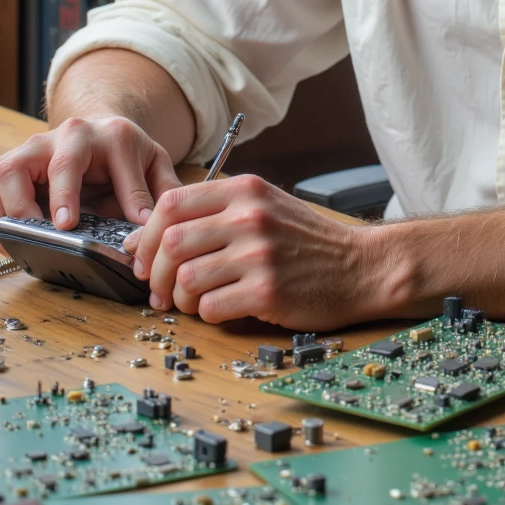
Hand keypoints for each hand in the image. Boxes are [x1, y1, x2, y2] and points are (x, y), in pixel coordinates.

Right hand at [0, 117, 181, 246]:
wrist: (106, 131)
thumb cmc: (128, 154)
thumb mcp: (154, 166)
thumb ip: (158, 193)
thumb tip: (148, 228)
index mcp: (104, 136)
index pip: (76, 162)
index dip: (66, 195)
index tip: (65, 224)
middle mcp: (62, 137)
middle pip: (23, 163)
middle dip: (23, 204)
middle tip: (35, 234)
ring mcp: (32, 149)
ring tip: (16, 242)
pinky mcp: (10, 163)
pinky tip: (1, 236)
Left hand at [121, 174, 382, 328]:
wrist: (361, 267)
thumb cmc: (308, 242)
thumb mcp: (266, 205)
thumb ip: (216, 212)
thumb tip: (150, 236)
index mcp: (245, 190)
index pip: (171, 203)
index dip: (146, 234)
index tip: (142, 255)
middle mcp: (249, 216)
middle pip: (171, 242)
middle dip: (154, 272)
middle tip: (157, 289)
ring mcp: (259, 253)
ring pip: (186, 278)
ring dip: (180, 298)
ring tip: (192, 302)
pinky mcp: (267, 290)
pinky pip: (211, 307)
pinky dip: (207, 314)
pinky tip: (222, 308)